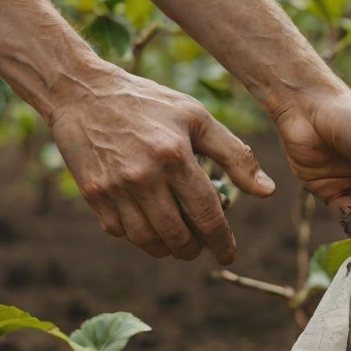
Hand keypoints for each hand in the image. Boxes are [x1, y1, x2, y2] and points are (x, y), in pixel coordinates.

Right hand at [47, 68, 275, 263]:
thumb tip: (267, 191)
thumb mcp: (196, 117)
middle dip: (194, 249)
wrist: (83, 95)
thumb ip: (235, 154)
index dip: (221, 242)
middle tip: (200, 247)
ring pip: (147, 240)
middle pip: (177, 236)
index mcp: (175, 156)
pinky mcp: (94, 195)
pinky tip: (147, 225)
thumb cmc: (148, 103)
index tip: (228, 255)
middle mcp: (144, 176)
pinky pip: (120, 231)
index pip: (207, 215)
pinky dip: (137, 236)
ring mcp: (116, 188)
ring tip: (176, 241)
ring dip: (166, 248)